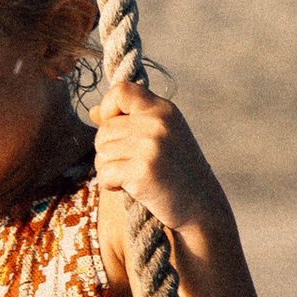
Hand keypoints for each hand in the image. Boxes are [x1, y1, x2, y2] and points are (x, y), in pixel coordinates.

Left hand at [91, 79, 222, 244]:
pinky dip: (110, 184)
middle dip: (108, 150)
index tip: (116, 126)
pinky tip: (130, 188)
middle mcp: (157, 123)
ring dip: (109, 169)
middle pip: (105, 128)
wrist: (201, 206)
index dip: (109, 107)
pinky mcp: (143, 171)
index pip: (121, 90)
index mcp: (164, 110)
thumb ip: (129, 120)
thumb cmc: (177, 172)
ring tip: (133, 177)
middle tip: (130, 165)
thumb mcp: (160, 137)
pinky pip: (104, 172)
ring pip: (101, 152)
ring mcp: (151, 147)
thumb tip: (94, 111)